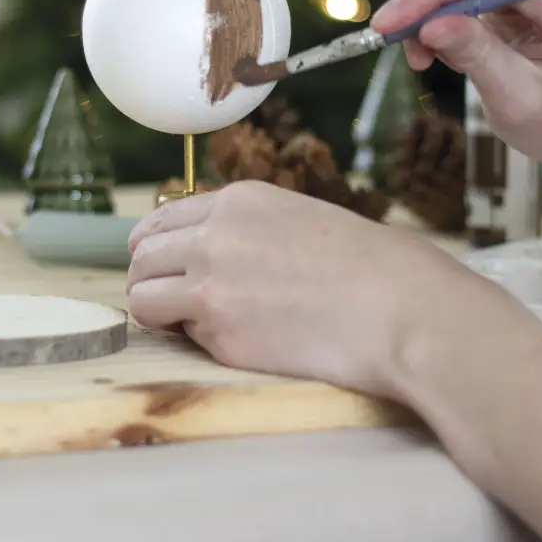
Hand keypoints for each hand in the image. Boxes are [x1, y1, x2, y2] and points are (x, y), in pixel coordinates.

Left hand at [126, 181, 502, 398]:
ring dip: (159, 313)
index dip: (156, 249)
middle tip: (174, 304)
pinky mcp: (218, 330)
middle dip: (151, 281)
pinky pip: (179, 336)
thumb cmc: (370, 269)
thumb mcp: (301, 219)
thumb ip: (248, 230)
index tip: (162, 269)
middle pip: (142, 258)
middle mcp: (215, 234)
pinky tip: (236, 341)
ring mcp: (211, 281)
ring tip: (194, 326)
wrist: (399, 308)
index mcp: (239, 200)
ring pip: (142, 297)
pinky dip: (194, 342)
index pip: (162, 220)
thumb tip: (208, 251)